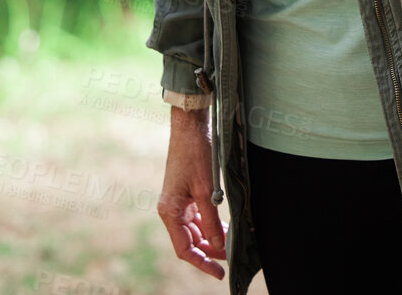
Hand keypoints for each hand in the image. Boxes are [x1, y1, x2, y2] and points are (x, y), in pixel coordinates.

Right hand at [158, 107, 226, 278]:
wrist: (190, 127)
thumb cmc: (195, 154)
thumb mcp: (206, 190)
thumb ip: (211, 219)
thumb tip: (217, 244)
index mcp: (169, 212)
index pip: (184, 249)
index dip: (202, 263)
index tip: (219, 273)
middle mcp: (171, 211)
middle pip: (190, 242)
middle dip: (210, 251)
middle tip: (231, 258)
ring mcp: (179, 203)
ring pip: (196, 230)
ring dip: (212, 238)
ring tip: (232, 245)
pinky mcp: (187, 195)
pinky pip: (199, 217)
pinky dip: (212, 224)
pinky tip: (226, 228)